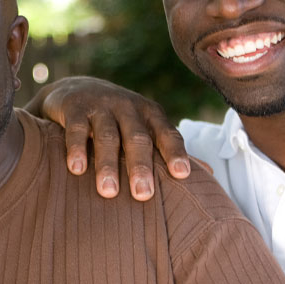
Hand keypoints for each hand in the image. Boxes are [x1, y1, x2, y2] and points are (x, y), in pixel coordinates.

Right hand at [25, 76, 190, 200]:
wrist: (75, 89)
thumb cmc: (118, 119)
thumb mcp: (144, 127)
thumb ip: (169, 149)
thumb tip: (210, 175)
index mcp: (151, 114)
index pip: (167, 134)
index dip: (175, 153)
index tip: (182, 175)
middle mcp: (128, 107)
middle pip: (137, 138)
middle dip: (140, 166)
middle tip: (143, 195)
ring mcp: (100, 106)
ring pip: (107, 136)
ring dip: (108, 164)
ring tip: (108, 192)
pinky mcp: (74, 107)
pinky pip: (76, 129)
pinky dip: (76, 148)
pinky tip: (76, 169)